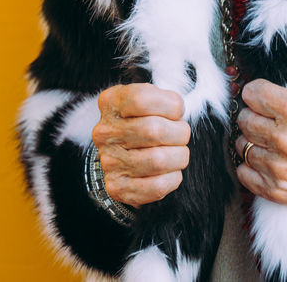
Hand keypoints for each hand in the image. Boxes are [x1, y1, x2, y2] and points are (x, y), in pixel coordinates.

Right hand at [93, 84, 190, 206]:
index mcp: (111, 103)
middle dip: (180, 133)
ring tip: (177, 153)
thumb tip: (179, 108)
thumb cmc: (143, 122)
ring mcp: (109, 161)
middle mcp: (105, 132)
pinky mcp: (118, 187)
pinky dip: (173, 178)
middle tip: (181, 134)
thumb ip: (163, 100)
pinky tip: (170, 171)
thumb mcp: (148, 100)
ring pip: (158, 160)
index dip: (170, 105)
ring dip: (179, 157)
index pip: (141, 99)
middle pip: (153, 130)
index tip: (176, 111)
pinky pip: (157, 186)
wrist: (123, 156)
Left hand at [235, 43, 286, 206]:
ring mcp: (280, 168)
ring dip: (252, 141)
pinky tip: (266, 159)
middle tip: (268, 118)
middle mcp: (285, 139)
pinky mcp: (278, 190)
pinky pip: (244, 174)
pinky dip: (251, 167)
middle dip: (254, 115)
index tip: (264, 97)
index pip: (251, 93)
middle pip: (244, 119)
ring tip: (269, 140)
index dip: (257, 92)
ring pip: (241, 146)